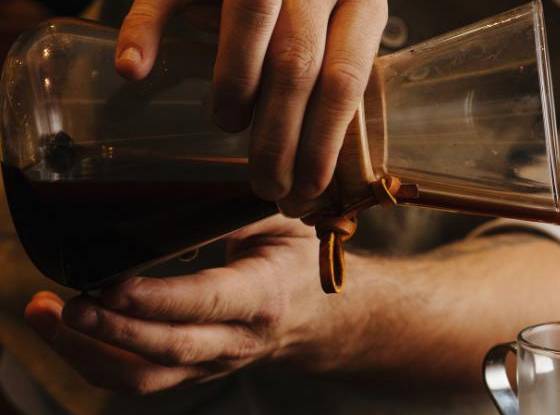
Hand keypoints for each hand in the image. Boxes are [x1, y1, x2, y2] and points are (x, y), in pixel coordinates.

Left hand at [24, 217, 325, 394]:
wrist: (321, 320)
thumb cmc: (297, 260)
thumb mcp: (282, 222)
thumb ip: (235, 209)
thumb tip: (174, 193)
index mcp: (263, 297)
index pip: (206, 303)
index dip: (156, 300)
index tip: (111, 284)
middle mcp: (236, 341)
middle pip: (168, 349)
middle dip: (111, 331)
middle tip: (66, 305)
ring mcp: (210, 364)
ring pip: (142, 376)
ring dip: (86, 352)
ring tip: (42, 314)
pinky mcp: (188, 374)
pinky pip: (134, 381)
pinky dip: (90, 360)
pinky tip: (61, 331)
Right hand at [114, 0, 387, 216]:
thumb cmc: (313, 3)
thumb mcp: (341, 29)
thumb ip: (333, 78)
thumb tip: (317, 176)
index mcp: (360, 0)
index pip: (345, 78)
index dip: (324, 140)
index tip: (308, 187)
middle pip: (297, 62)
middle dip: (279, 135)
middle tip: (267, 183)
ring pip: (250, 18)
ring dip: (235, 83)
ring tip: (229, 124)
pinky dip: (145, 29)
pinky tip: (135, 68)